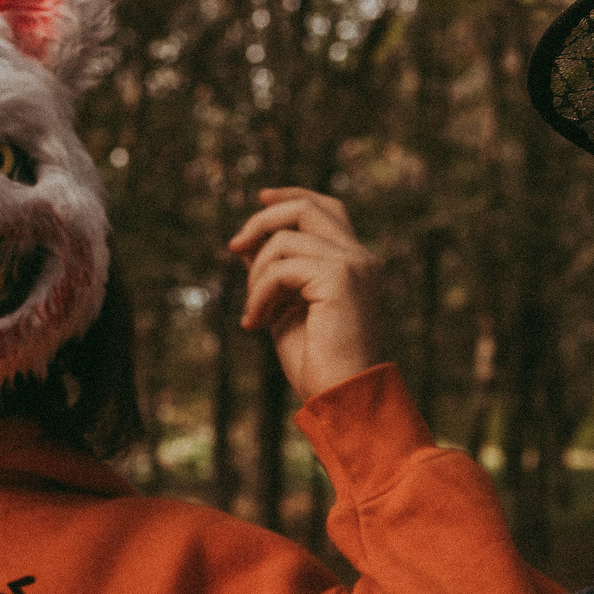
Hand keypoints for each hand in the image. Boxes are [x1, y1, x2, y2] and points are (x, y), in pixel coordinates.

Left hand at [228, 188, 383, 402]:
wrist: (343, 397)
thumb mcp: (287, 308)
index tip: (260, 198)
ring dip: (256, 275)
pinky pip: (281, 268)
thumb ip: (275, 274)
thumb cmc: (318, 363)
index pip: (326, 208)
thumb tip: (246, 244)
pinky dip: (259, 294)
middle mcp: (360, 258)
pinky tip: (256, 323)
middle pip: (306, 209)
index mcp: (355, 263)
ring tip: (254, 313)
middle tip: (233, 248)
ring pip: (285, 239)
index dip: (292, 196)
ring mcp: (353, 265)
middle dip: (262, 221)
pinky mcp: (341, 277)